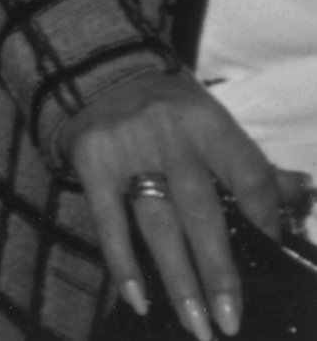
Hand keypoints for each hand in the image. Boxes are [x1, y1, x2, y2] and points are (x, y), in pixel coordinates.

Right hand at [71, 66, 291, 336]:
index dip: (265, 222)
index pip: (249, 177)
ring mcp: (125, 146)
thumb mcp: (213, 123)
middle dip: (218, 271)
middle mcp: (168, 132)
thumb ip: (254, 164)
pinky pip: (108, 220)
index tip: (272, 260)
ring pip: (157, 223)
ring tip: (197, 325)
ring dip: (178, 280)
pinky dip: (123, 263)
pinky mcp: (90, 159)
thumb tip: (303, 196)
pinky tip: (140, 301)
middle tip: (231, 321)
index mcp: (208, 121)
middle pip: (200, 211)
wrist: (97, 69)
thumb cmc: (170, 111)